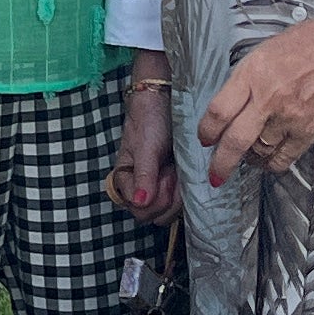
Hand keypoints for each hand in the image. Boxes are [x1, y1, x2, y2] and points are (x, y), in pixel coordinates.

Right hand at [109, 77, 178, 218]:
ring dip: (178, 195)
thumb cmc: (149, 119)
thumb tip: (140, 202)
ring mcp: (160, 187)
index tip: (163, 176)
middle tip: (172, 173)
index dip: (154, 200)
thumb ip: (143, 175)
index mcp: (126, 181)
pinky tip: (185, 172)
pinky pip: (182, 201)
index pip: (138, 211)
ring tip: (178, 170)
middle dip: (167, 198)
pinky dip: (187, 191)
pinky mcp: (176, 183)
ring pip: (169, 211)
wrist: (165, 99)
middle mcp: (142, 188)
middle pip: (154, 215)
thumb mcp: (146, 146)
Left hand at [195, 16, 313, 186]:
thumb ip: (244, 81)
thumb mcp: (263, 53)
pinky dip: (271, 163)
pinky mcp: (309, 130)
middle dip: (221, 163)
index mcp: (252, 74)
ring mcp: (290, 117)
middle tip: (215, 173)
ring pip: (259, 151)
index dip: (206, 130)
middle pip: (235, 140)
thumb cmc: (306, 46)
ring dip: (249, 158)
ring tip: (247, 155)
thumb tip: (226, 110)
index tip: (205, 138)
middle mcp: (269, 98)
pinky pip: (283, 158)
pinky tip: (267, 159)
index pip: (219, 111)